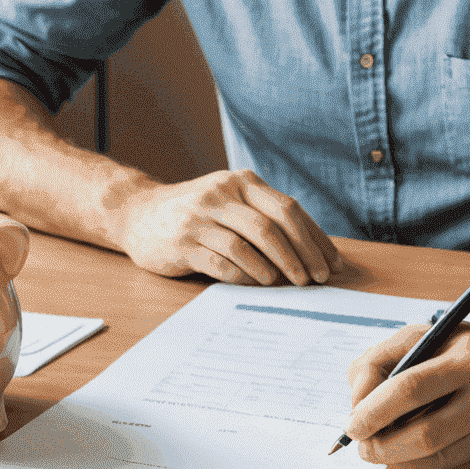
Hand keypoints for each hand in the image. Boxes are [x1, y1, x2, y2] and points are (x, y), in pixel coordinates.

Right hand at [114, 169, 341, 285]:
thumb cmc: (197, 213)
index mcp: (241, 183)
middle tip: (313, 280)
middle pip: (271, 225)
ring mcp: (199, 218)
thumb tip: (312, 252)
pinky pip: (220, 262)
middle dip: (299, 255)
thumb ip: (264, 217)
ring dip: (273, 268)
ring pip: (247, 243)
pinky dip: (243, 276)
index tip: (331, 264)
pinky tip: (256, 285)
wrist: (138, 213)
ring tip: (286, 284)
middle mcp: (221, 195)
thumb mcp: (230, 202)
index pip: (288, 208)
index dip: (314, 238)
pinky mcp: (181, 243)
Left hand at [344, 323, 469, 468]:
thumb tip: (357, 402)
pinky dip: (428, 466)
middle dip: (382, 447)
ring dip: (399, 461)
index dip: (373, 410)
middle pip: (424, 435)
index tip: (351, 424)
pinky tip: (421, 452)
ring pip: (436, 462)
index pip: (411, 387)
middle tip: (363, 446)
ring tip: (384, 450)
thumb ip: (385, 357)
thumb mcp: (433, 333)